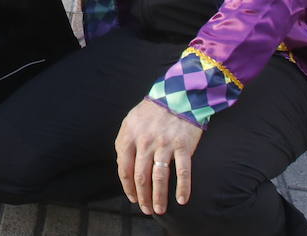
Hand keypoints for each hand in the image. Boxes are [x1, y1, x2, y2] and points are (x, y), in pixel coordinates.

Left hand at [115, 99, 202, 215]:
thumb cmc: (152, 111)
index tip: (133, 198)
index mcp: (129, 136)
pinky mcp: (183, 146)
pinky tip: (182, 200)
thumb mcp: (131, 122)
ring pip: (159, 178)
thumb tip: (123, 167)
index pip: (124, 169)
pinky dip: (183, 188)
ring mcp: (164, 144)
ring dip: (158, 197)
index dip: (128, 187)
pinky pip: (183, 171)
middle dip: (142, 197)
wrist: (177, 95)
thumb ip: (125, 142)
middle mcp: (145, 142)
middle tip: (146, 210)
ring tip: (159, 210)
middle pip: (141, 177)